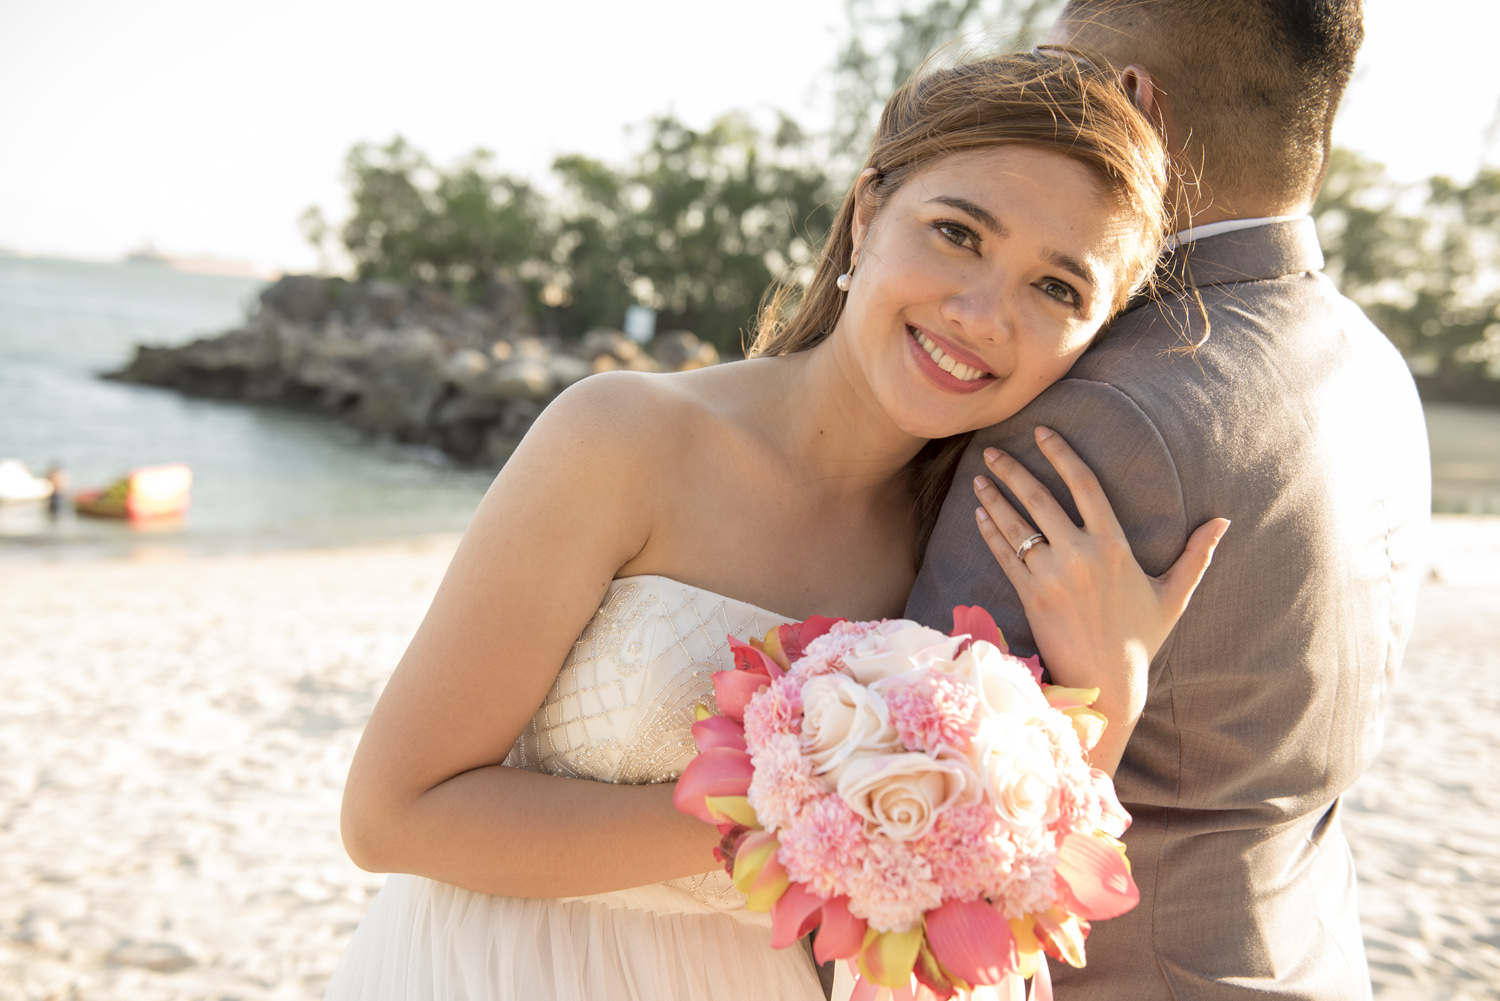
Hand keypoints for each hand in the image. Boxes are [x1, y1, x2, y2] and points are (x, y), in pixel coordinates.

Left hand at [971, 426, 1229, 773]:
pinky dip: (989, 532)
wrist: (1105, 683)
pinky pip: (1004, 555)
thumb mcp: (1174, 595)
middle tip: (993, 449)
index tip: (1042, 433)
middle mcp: (1079, 555)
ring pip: (1015, 525)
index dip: (1061, 454)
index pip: (1084, 485)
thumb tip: (1224, 522)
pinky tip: (979, 514)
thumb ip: (1196, 555)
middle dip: (1012, 470)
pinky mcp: (1029, 595)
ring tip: (979, 478)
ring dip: (993, 498)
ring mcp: (1050, 575)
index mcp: (1114, 546)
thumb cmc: (1141, 639)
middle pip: (1039, 498)